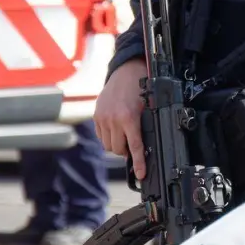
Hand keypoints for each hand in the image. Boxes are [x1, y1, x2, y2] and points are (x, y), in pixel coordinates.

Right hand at [93, 59, 147, 179]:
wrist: (126, 70)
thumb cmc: (141, 88)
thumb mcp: (148, 108)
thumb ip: (145, 127)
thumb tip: (145, 147)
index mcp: (129, 118)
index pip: (135, 147)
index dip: (139, 163)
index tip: (140, 174)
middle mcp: (113, 119)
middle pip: (118, 149)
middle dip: (126, 151)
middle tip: (134, 145)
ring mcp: (102, 118)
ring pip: (108, 145)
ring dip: (117, 145)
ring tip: (125, 135)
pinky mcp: (96, 116)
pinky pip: (101, 136)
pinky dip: (109, 137)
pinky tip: (116, 129)